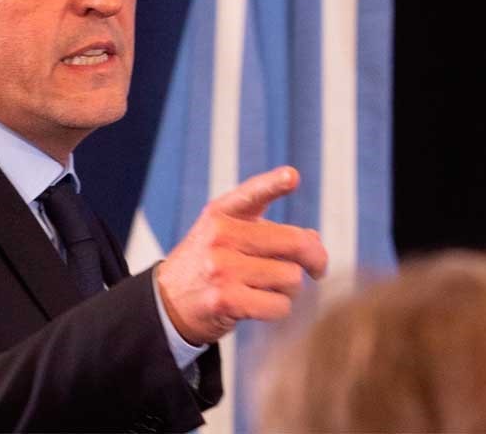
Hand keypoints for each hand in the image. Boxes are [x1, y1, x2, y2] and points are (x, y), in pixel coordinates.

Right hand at [155, 166, 328, 344]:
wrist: (167, 303)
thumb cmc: (208, 266)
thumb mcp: (225, 237)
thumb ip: (266, 233)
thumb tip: (314, 240)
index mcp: (221, 213)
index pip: (252, 194)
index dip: (274, 183)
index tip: (291, 176)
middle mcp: (220, 236)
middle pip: (294, 243)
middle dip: (316, 258)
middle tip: (318, 269)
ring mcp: (222, 268)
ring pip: (291, 278)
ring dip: (290, 289)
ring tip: (269, 289)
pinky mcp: (225, 300)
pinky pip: (279, 305)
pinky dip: (278, 309)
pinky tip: (261, 306)